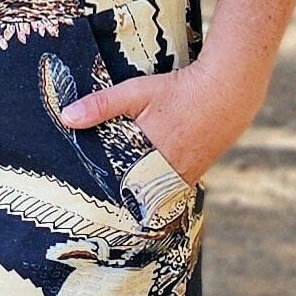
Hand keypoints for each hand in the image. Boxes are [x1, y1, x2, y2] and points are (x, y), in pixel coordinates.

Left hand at [54, 53, 262, 186]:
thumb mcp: (136, 93)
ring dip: (142, 191)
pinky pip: (174, 187)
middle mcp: (168, 175)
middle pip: (137, 195)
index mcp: (149, 161)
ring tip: (124, 195)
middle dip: (121, 196)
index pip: (118, 189)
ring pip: (156, 192)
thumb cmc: (180, 91)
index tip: (89, 204)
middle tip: (100, 205)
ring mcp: (186, 176)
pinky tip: (152, 179)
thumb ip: (101, 105)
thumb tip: (67, 117)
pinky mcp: (198, 172)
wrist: (228, 91)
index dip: (104, 195)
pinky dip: (161, 184)